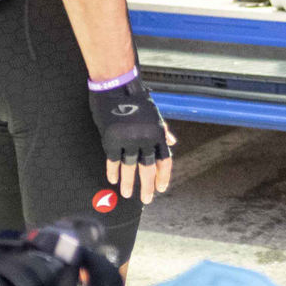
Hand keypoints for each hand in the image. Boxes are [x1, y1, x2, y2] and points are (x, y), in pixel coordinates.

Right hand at [90, 76, 176, 202]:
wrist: (117, 86)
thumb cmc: (136, 98)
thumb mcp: (155, 113)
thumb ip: (163, 130)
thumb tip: (172, 142)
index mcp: (158, 133)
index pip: (165, 160)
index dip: (163, 176)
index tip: (161, 189)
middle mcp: (146, 139)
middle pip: (148, 168)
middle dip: (147, 186)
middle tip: (146, 200)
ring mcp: (129, 140)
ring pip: (130, 167)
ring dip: (128, 183)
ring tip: (127, 194)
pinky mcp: (112, 139)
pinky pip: (113, 161)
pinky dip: (113, 172)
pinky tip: (113, 180)